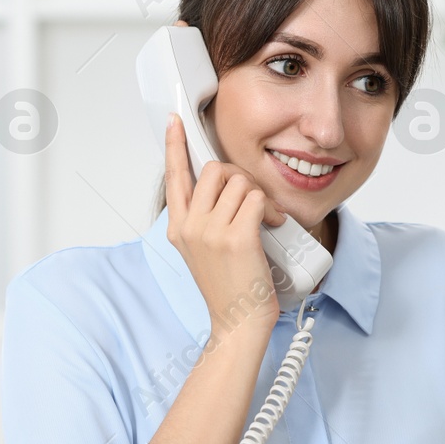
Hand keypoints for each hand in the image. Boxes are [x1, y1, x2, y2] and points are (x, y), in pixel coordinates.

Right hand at [163, 19, 286, 336]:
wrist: (238, 321)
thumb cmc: (228, 287)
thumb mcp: (203, 250)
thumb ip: (205, 218)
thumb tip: (225, 185)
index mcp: (177, 227)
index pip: (173, 176)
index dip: (174, 146)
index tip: (174, 123)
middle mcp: (189, 226)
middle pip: (214, 169)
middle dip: (238, 177)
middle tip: (250, 200)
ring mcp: (210, 231)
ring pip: (239, 181)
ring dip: (258, 195)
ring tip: (263, 219)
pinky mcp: (236, 237)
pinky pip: (256, 198)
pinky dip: (269, 208)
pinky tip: (271, 226)